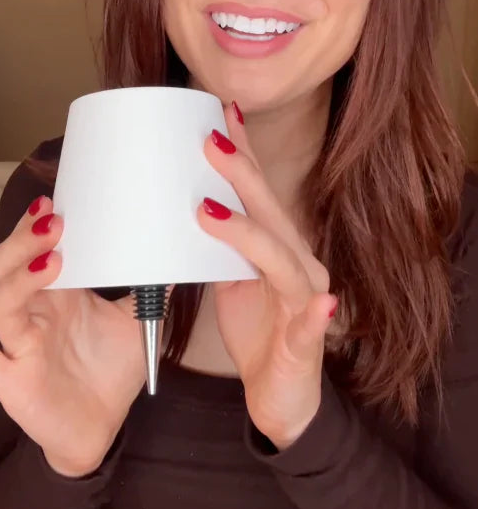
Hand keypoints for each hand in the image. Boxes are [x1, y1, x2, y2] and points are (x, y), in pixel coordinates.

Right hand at [0, 197, 145, 476]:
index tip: (57, 198)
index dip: (41, 223)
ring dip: (21, 275)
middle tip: (56, 221)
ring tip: (53, 257)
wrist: (101, 427)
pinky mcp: (10, 377)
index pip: (40, 248)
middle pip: (10, 265)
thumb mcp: (138, 321)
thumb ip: (152, 287)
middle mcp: (34, 311)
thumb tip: (179, 251)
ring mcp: (18, 342)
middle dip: (27, 241)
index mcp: (60, 294)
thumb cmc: (110, 370)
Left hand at [197, 105, 336, 450]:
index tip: (219, 112)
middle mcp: (297, 263)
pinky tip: (324, 303)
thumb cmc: (258, 331)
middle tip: (209, 139)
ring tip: (212, 210)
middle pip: (267, 213)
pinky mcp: (305, 342)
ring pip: (282, 260)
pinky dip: (317, 314)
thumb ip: (218, 245)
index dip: (242, 153)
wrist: (282, 396)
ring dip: (250, 233)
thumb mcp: (230, 279)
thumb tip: (183, 204)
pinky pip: (311, 327)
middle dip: (239, 175)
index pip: (258, 192)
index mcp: (276, 246)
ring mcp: (305, 301)